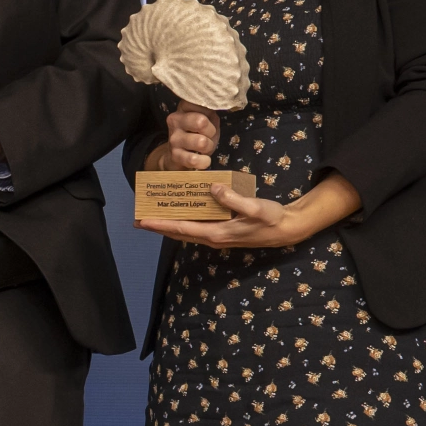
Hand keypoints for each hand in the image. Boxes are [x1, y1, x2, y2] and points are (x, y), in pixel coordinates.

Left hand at [138, 174, 360, 249]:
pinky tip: (178, 213)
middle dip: (158, 226)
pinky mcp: (222, 232)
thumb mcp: (254, 207)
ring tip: (152, 216)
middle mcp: (213, 238)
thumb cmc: (271, 218)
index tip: (142, 221)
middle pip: (179, 233)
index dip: (160, 224)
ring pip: (186, 231)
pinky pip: (196, 227)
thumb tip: (213, 188)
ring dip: (168, 225)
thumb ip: (232, 199)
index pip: (182, 228)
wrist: (287, 229)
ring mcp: (217, 236)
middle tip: (138, 220)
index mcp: (217, 233)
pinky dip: (183, 222)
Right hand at [145, 109, 220, 171]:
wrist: (178, 155)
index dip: (211, 113)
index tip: (209, 118)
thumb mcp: (207, 118)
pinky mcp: (175, 155)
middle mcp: (175, 120)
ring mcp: (174, 138)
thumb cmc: (197, 133)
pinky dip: (204, 161)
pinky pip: (194, 159)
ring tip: (205, 148)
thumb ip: (212, 111)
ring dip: (209, 147)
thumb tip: (220, 105)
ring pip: (201, 142)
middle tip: (209, 135)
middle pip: (201, 122)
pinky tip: (203, 160)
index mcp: (184, 107)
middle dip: (211, 132)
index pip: (201, 102)